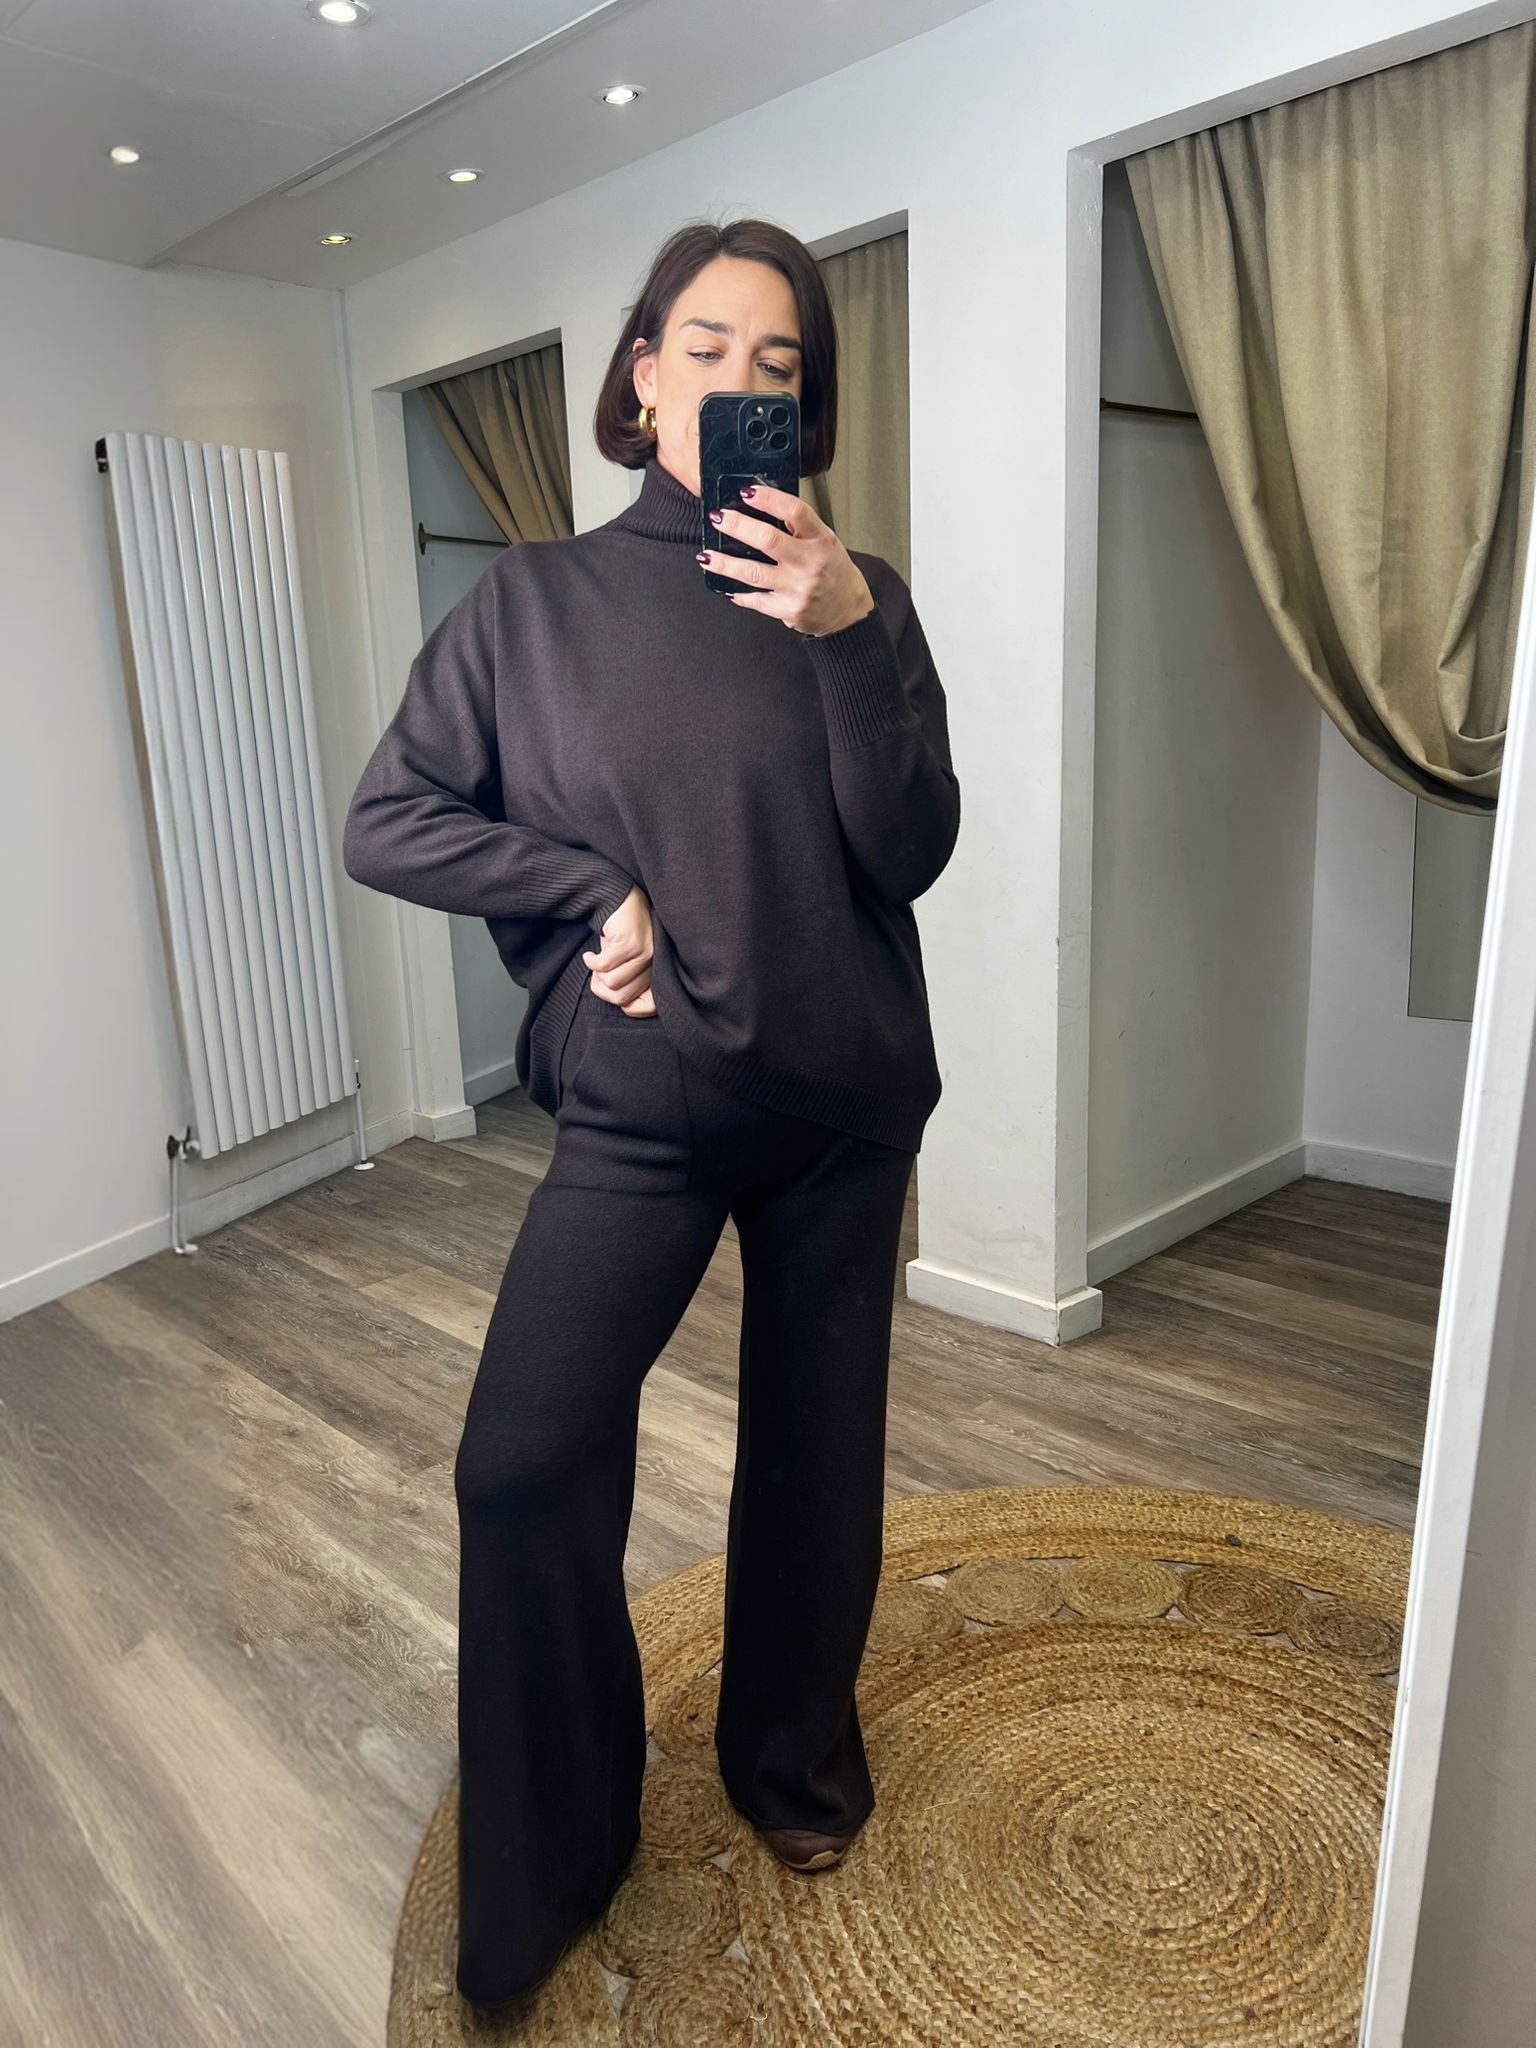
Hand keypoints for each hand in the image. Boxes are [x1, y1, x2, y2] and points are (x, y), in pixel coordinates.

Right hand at [582, 885, 657, 1014]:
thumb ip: (627, 984)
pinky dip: (591, 962)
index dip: (624, 1006)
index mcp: (657, 974)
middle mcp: (655, 966)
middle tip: (596, 974)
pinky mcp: (631, 943)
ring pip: (612, 983)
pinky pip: (604, 966)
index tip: (610, 990)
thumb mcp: (625, 964)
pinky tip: (590, 955)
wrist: (619, 902)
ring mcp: (645, 954)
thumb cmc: (619, 937)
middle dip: (602, 988)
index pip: (648, 1007)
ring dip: (596, 974)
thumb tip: (618, 1002)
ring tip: (595, 962)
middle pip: (622, 998)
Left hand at [697, 482, 876, 637]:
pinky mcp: (788, 609)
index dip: (769, 499)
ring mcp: (797, 588)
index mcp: (820, 539)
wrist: (847, 610)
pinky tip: (725, 586)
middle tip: (719, 518)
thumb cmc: (833, 571)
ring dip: (725, 563)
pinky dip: (738, 593)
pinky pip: (756, 600)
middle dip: (738, 527)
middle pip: (768, 540)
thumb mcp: (825, 541)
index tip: (747, 492)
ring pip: (753, 573)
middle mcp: (809, 562)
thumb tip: (761, 509)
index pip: (795, 511)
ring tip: (706, 555)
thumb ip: (798, 527)